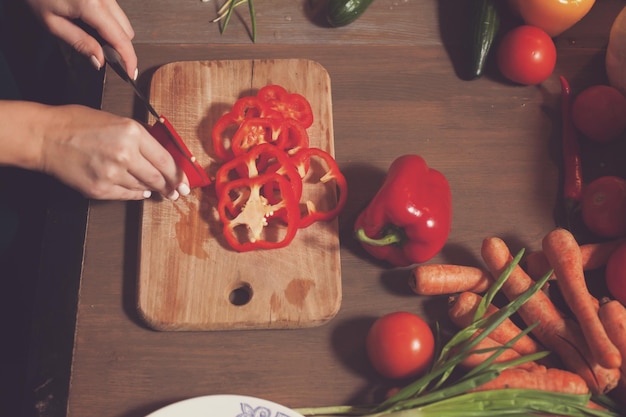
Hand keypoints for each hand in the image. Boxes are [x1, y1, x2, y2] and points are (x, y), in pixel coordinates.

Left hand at [25, 0, 136, 77]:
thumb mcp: (52, 23)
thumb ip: (79, 42)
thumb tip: (100, 60)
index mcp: (91, 5)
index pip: (121, 39)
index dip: (128, 58)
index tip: (130, 72)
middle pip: (127, 31)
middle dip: (120, 46)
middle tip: (105, 57)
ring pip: (122, 20)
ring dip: (114, 33)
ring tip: (94, 37)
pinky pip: (114, 10)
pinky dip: (108, 22)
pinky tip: (92, 23)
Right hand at [40, 104, 187, 199]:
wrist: (45, 136)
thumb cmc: (78, 123)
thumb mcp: (117, 121)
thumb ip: (141, 138)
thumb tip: (162, 155)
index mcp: (132, 132)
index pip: (166, 160)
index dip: (179, 174)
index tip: (186, 182)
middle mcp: (125, 154)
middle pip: (158, 178)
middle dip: (171, 187)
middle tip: (177, 192)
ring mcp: (112, 173)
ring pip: (144, 187)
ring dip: (152, 188)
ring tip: (157, 189)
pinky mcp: (100, 188)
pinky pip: (127, 195)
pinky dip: (136, 193)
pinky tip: (139, 190)